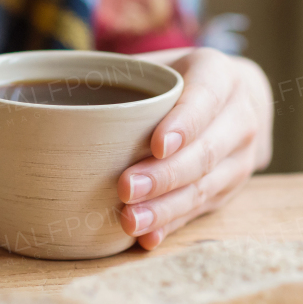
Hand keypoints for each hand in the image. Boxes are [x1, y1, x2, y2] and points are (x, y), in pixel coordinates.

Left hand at [117, 48, 272, 249]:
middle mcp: (240, 116)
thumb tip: (61, 90)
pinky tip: (147, 238)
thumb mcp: (160, 65)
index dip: (183, 124)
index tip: (156, 145)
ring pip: (205, 187)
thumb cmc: (179, 80)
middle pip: (204, 152)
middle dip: (164, 175)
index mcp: (220, 75)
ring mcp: (240, 158)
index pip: (205, 99)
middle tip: (126, 188)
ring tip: (130, 220)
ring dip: (166, 208)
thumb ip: (123, 73)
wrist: (232, 102)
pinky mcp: (230, 189)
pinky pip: (201, 210)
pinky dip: (172, 225)